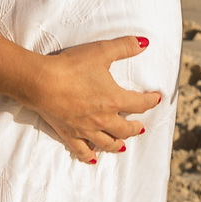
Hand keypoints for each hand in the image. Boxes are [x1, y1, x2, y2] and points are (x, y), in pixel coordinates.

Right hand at [17, 36, 161, 163]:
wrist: (43, 82)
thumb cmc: (73, 66)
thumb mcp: (102, 51)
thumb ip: (125, 46)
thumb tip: (145, 43)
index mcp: (114, 100)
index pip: (139, 104)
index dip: (150, 101)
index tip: (157, 99)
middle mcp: (103, 119)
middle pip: (125, 129)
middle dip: (136, 128)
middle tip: (141, 127)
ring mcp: (86, 129)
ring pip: (107, 143)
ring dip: (118, 144)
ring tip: (123, 145)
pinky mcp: (69, 134)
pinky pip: (82, 150)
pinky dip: (89, 155)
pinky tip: (93, 158)